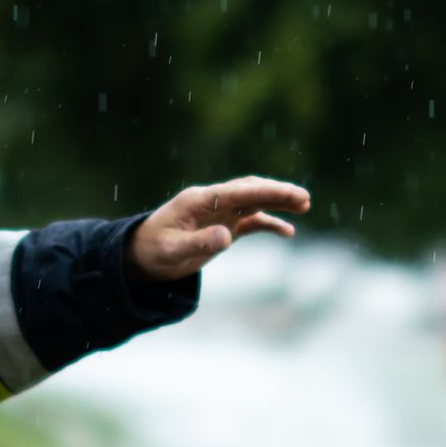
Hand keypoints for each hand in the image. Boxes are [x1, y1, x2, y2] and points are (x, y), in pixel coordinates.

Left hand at [130, 176, 309, 280]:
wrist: (141, 256)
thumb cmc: (153, 251)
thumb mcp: (172, 250)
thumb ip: (198, 243)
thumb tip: (227, 237)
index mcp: (198, 201)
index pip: (236, 192)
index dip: (262, 192)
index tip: (286, 192)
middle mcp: (211, 201)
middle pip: (249, 190)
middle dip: (277, 192)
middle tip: (304, 197)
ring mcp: (218, 213)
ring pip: (253, 201)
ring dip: (277, 201)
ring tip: (304, 204)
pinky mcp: (222, 226)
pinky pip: (250, 220)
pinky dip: (268, 223)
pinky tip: (287, 231)